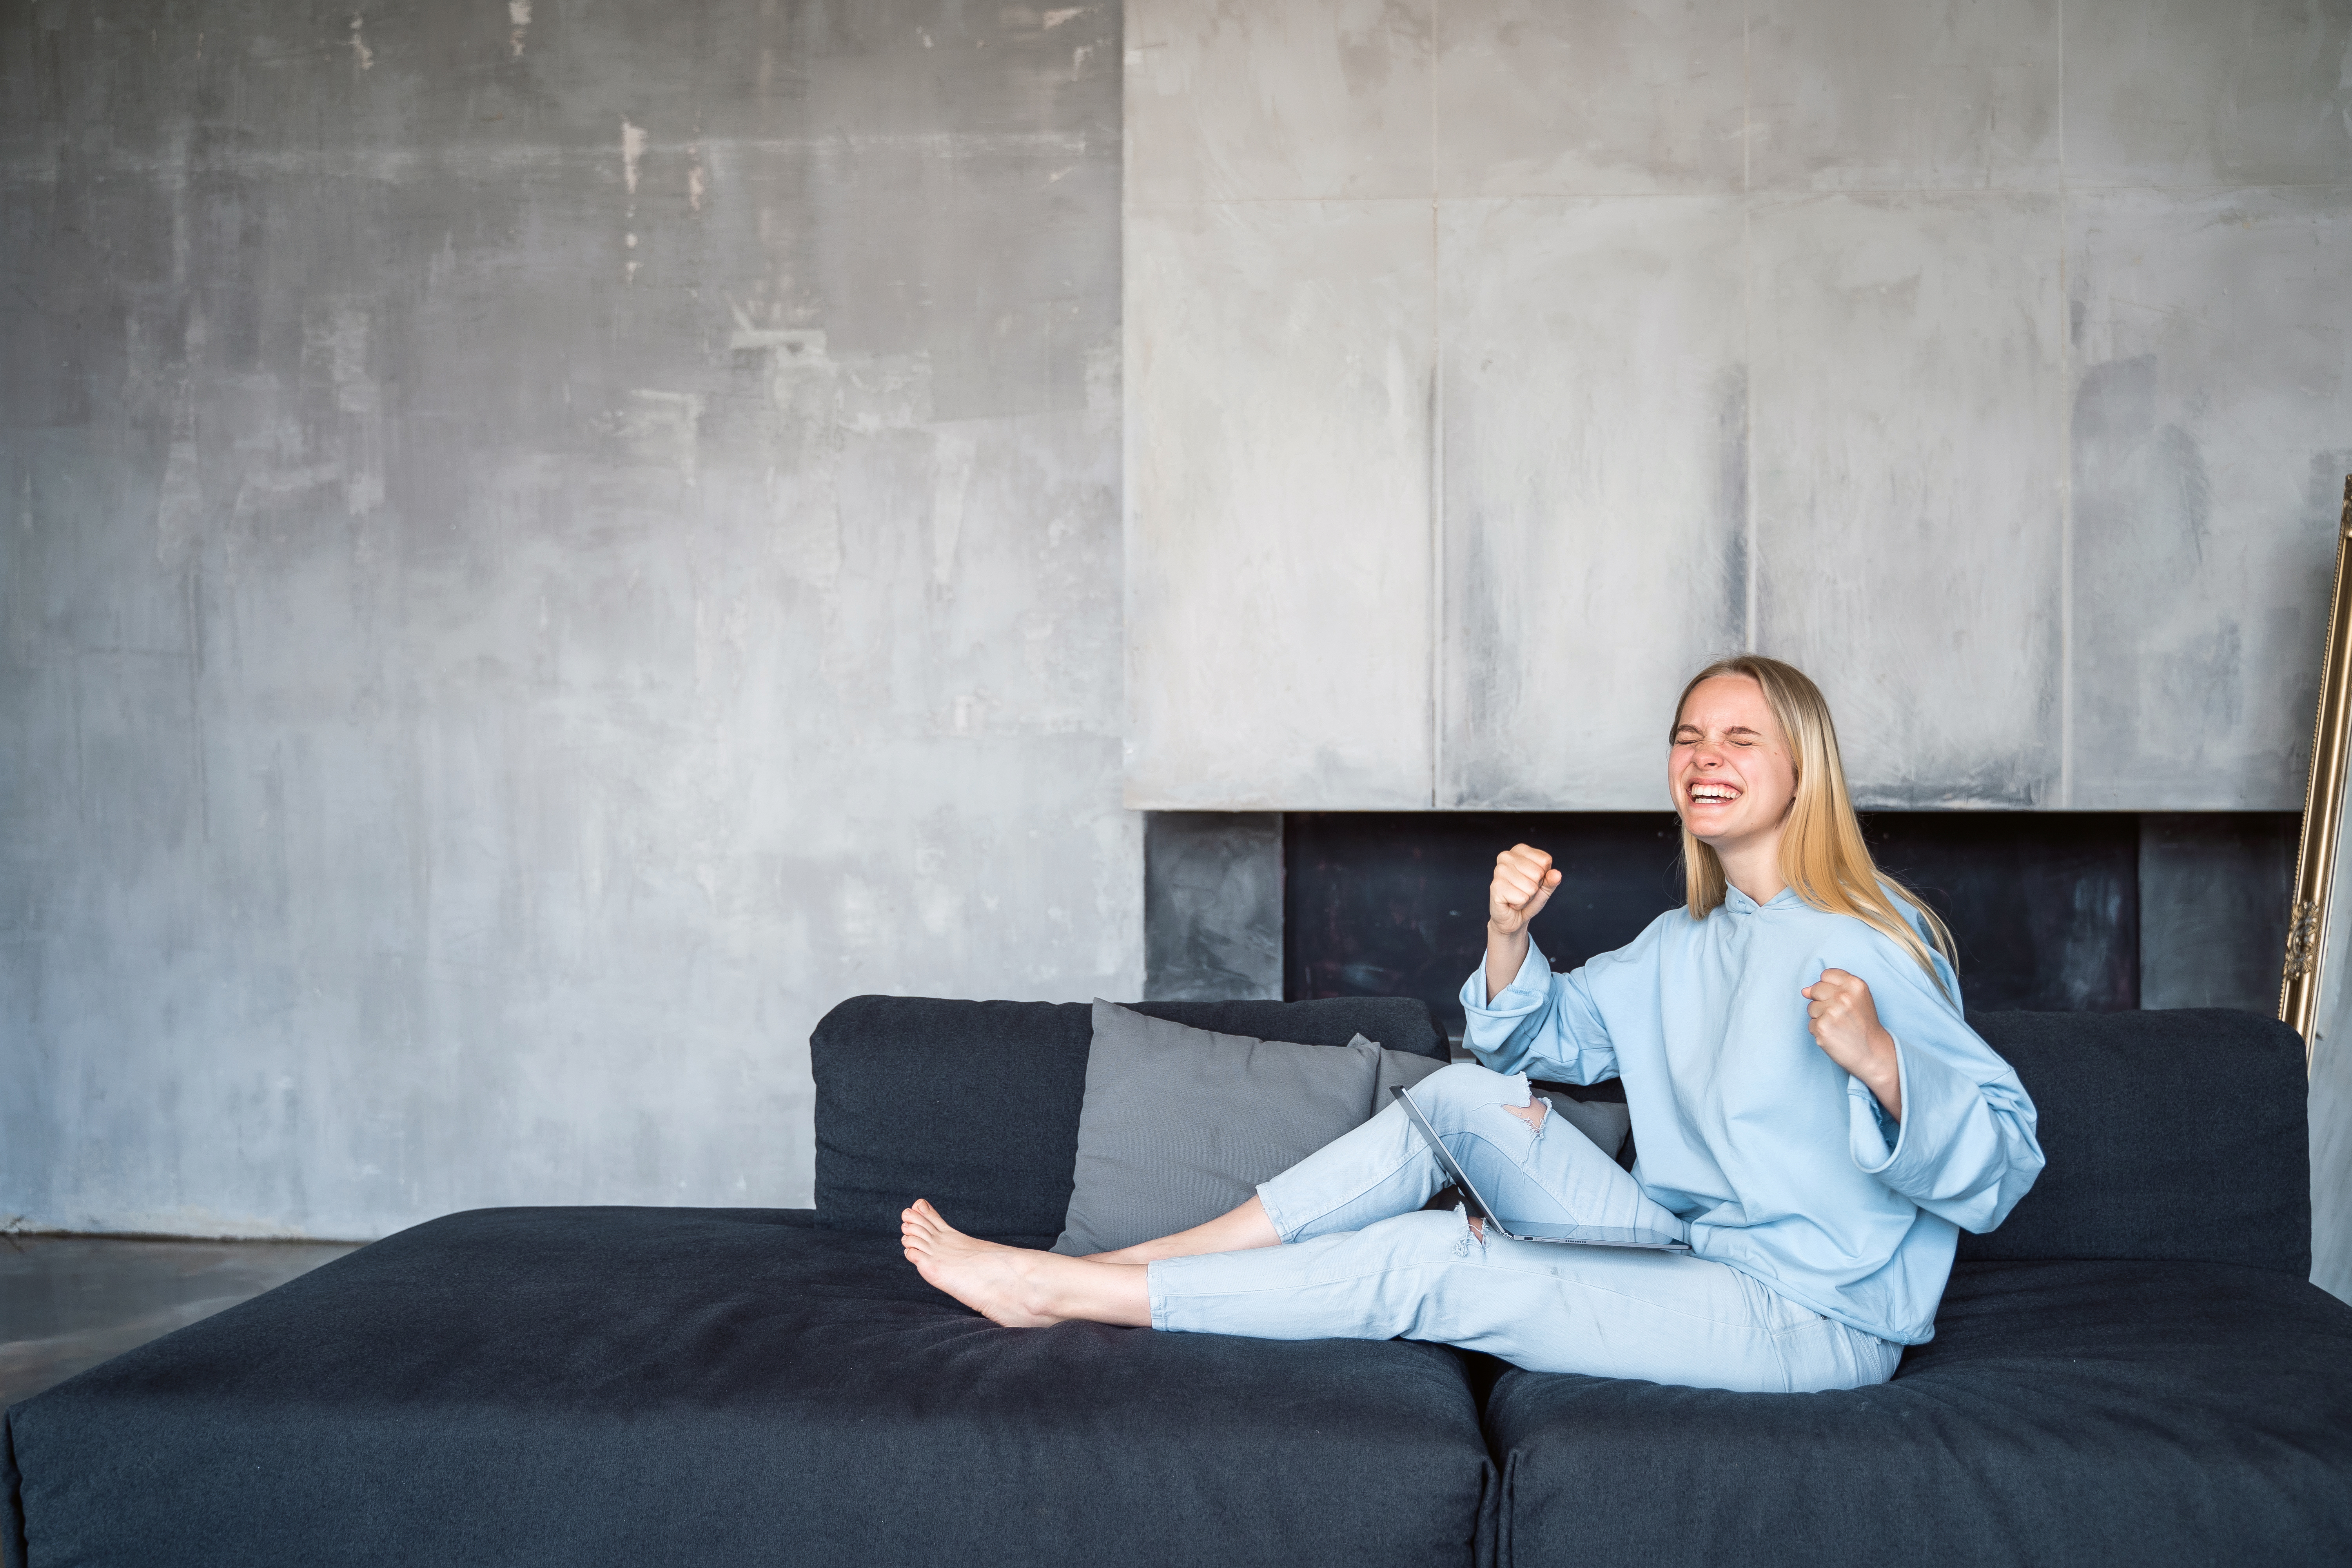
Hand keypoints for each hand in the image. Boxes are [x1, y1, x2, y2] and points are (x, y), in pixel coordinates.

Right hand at [1488, 844, 1562, 936]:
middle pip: (1538, 873)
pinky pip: (1522, 898)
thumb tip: (1556, 874)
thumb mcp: (1544, 888)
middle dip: (1535, 887)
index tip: (1532, 880)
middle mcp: (1506, 856)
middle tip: (1524, 890)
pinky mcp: (1495, 886)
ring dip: (1527, 897)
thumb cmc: (1527, 898)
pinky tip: (1511, 902)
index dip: (1544, 875)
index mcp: (1519, 850)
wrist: (1511, 917)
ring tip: (1517, 896)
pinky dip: (1520, 904)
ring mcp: (1499, 870)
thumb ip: (1552, 880)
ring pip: (1530, 887)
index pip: (1545, 860)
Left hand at [1801, 968, 1901, 1118]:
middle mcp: (1843, 996)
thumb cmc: (1864, 1024)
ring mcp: (1832, 1012)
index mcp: (1855, 984)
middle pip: (1816, 989)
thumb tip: (1804, 991)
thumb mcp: (1858, 999)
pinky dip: (1819, 1031)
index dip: (1830, 987)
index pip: (1826, 975)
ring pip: (1811, 1007)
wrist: (1873, 1052)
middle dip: (1823, 1002)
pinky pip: (1810, 1024)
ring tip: (1838, 1026)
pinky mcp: (1822, 1028)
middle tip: (1840, 1015)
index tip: (1840, 999)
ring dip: (1820, 1017)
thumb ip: (1833, 988)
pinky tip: (1834, 1036)